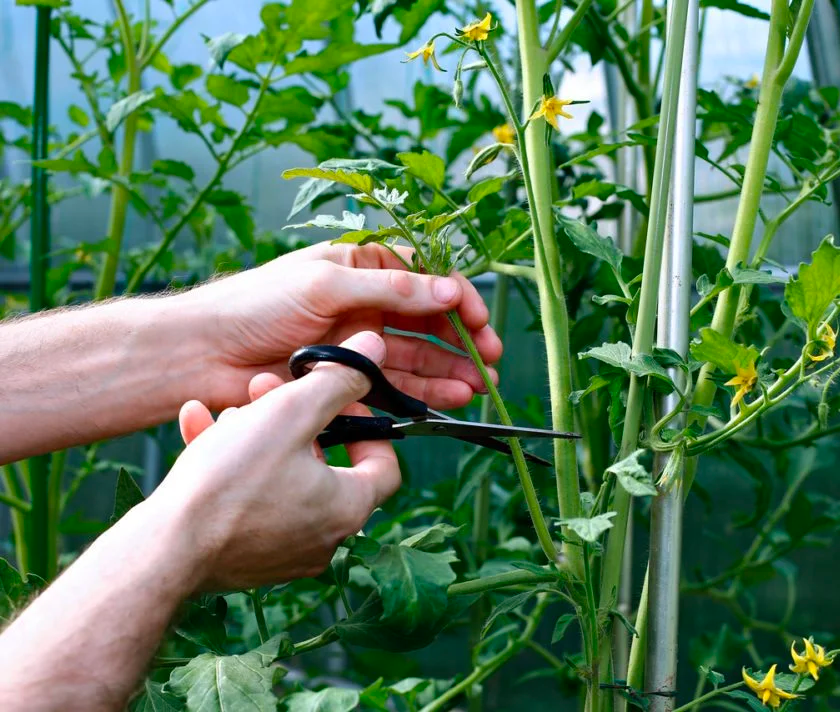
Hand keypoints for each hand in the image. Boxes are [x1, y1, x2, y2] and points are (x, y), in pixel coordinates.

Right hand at [150, 331, 398, 590]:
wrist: (162, 551)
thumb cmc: (231, 481)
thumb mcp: (289, 413)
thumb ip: (338, 380)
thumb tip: (376, 348)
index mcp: (348, 508)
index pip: (385, 465)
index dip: (367, 424)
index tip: (336, 400)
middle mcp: (324, 538)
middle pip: (325, 465)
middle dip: (295, 420)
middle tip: (267, 391)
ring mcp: (284, 553)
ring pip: (281, 479)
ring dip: (257, 437)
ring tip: (229, 411)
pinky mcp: (245, 559)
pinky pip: (249, 503)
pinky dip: (231, 467)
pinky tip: (198, 427)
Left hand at [176, 242, 501, 411]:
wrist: (201, 354)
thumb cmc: (255, 305)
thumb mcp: (326, 285)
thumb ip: (391, 289)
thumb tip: (449, 288)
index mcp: (360, 268)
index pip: (423, 278)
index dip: (456, 297)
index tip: (478, 322)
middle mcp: (364, 304)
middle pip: (428, 320)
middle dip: (462, 340)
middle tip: (491, 362)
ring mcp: (358, 344)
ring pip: (417, 357)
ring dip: (448, 371)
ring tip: (476, 388)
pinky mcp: (347, 380)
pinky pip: (395, 386)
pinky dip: (424, 393)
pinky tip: (449, 400)